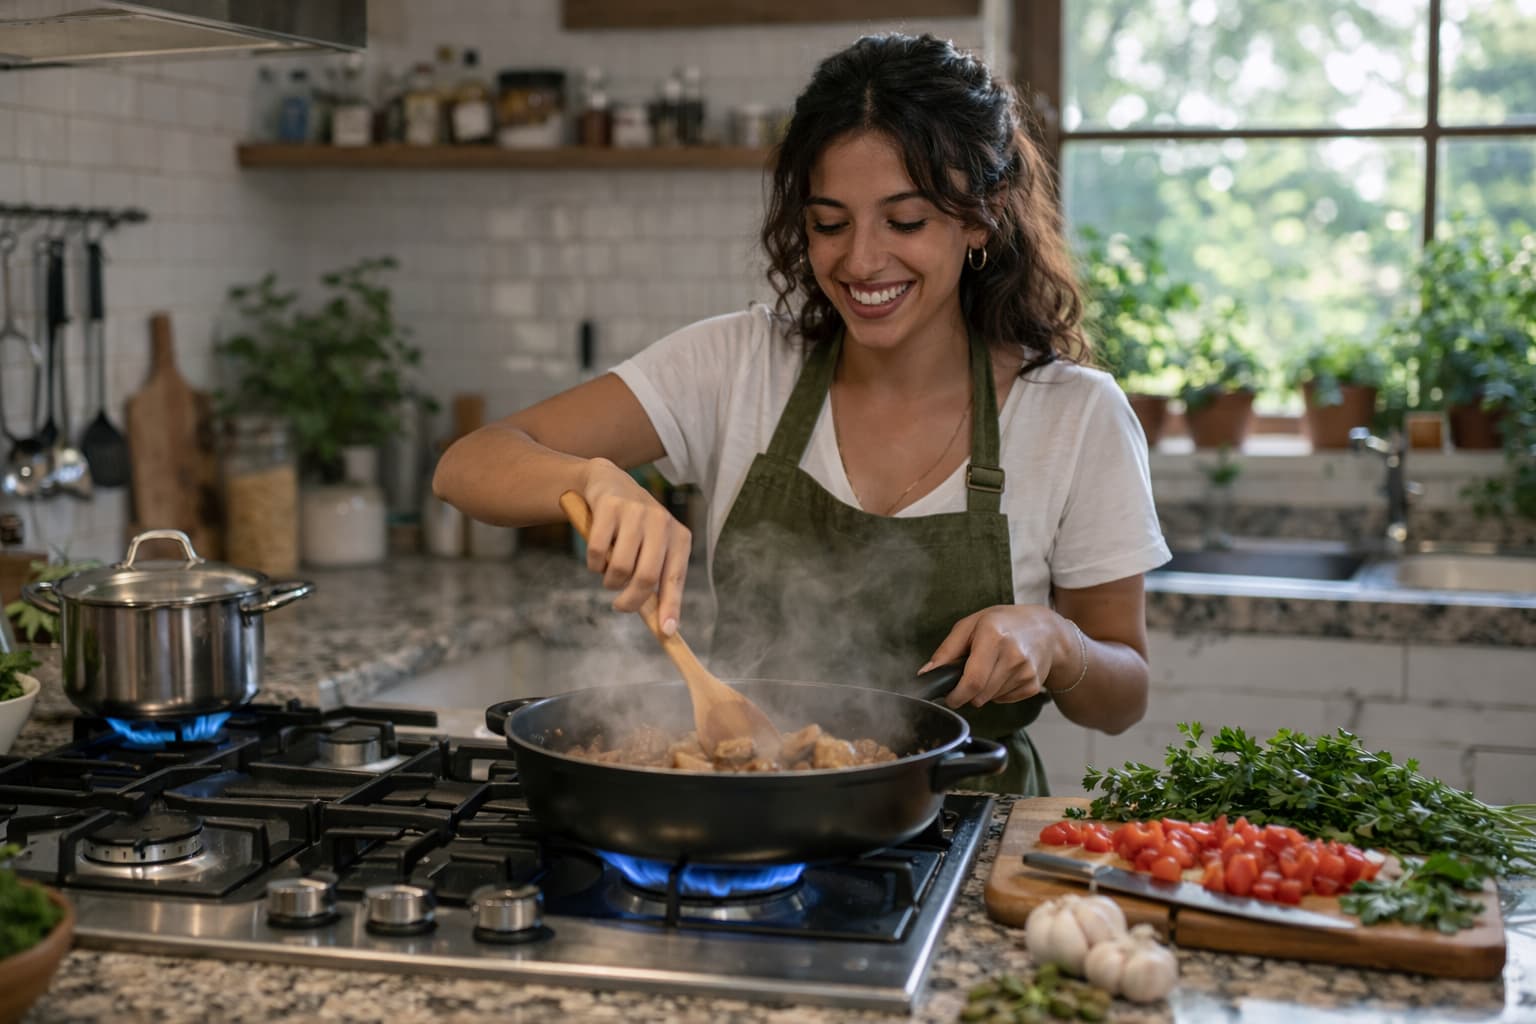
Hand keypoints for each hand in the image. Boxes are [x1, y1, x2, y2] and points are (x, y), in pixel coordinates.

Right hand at [579, 459, 692, 634]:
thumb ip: (656, 578)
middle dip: (630, 601)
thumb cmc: (634, 527)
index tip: (666, 631)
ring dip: (609, 580)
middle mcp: (661, 522)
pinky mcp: (610, 507)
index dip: (671, 606)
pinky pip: (597, 551)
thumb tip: (662, 624)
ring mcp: (635, 513)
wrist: (609, 482)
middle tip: (620, 606)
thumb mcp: (653, 547)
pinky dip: (593, 563)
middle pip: (646, 577)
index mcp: (679, 537)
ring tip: (608, 573)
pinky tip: (596, 557)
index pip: (676, 578)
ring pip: (620, 567)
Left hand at [922, 605, 1073, 708]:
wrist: (1045, 630)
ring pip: (991, 699)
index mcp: (993, 635)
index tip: (949, 697)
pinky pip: (1004, 699)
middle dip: (967, 693)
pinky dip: (998, 692)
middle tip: (967, 677)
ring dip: (983, 691)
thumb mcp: (970, 625)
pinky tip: (1004, 673)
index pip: (973, 680)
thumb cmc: (1002, 624)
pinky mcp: (1033, 685)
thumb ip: (946, 650)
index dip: (957, 695)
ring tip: (990, 668)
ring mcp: (1026, 672)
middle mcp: (1013, 655)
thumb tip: (926, 673)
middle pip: (980, 694)